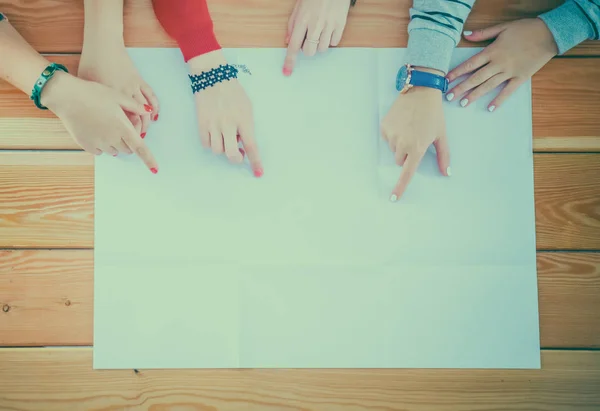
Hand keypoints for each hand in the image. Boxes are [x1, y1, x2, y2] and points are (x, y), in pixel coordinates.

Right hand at [42, 72, 158, 172]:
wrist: (67, 96)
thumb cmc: (93, 93)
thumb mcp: (117, 95)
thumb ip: (135, 106)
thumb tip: (149, 111)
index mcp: (122, 127)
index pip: (140, 148)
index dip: (149, 160)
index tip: (155, 170)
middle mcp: (112, 138)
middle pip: (127, 149)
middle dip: (128, 142)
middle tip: (120, 127)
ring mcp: (99, 143)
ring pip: (114, 151)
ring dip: (115, 143)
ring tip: (106, 126)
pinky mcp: (87, 146)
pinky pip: (100, 151)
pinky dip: (101, 145)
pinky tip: (95, 131)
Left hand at [79, 40, 158, 137]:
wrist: (102, 45)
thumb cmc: (90, 63)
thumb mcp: (86, 84)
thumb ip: (92, 101)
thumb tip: (91, 118)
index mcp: (111, 98)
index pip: (124, 122)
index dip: (127, 135)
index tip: (125, 142)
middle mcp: (125, 95)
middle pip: (137, 119)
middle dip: (139, 132)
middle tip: (137, 140)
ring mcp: (134, 87)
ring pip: (146, 109)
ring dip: (147, 122)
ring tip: (145, 130)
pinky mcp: (139, 80)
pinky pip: (151, 95)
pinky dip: (155, 106)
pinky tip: (154, 115)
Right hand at [189, 52, 262, 176]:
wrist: (212, 77)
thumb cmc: (233, 93)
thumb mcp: (247, 107)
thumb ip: (246, 126)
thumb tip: (242, 145)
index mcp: (244, 120)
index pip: (252, 146)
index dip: (255, 162)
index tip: (258, 173)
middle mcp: (228, 124)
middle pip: (231, 154)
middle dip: (236, 158)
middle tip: (238, 152)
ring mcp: (213, 124)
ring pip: (217, 151)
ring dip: (222, 148)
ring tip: (224, 136)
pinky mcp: (201, 123)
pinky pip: (206, 144)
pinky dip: (211, 143)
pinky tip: (214, 134)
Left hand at [283, 0, 351, 74]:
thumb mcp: (298, 7)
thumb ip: (292, 24)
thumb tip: (288, 41)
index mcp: (302, 19)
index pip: (293, 45)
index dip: (290, 60)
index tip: (287, 72)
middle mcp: (315, 24)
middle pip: (309, 51)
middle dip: (307, 49)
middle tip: (309, 39)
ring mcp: (329, 25)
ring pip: (322, 49)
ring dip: (319, 45)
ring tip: (320, 31)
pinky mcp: (340, 24)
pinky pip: (334, 43)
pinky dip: (330, 40)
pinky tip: (329, 30)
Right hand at [381, 83, 449, 200]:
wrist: (420, 91)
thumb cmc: (434, 114)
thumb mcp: (441, 135)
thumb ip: (443, 156)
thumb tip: (446, 173)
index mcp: (417, 148)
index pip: (407, 173)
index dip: (400, 187)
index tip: (393, 198)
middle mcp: (402, 144)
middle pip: (400, 160)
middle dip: (407, 154)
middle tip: (416, 138)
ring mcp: (392, 135)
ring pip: (393, 149)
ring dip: (400, 144)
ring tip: (409, 128)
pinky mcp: (384, 127)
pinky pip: (387, 138)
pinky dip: (393, 134)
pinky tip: (402, 123)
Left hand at [446, 18, 557, 110]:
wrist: (550, 33)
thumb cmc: (525, 29)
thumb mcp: (503, 27)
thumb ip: (483, 33)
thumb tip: (466, 34)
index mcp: (493, 51)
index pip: (470, 64)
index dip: (457, 72)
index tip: (446, 80)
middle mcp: (499, 63)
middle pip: (476, 78)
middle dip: (461, 88)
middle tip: (449, 97)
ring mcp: (510, 72)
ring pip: (488, 86)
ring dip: (475, 95)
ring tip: (463, 104)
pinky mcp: (521, 77)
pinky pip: (508, 91)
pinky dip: (499, 100)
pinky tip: (490, 108)